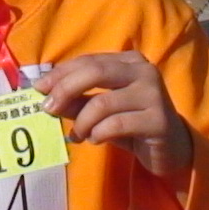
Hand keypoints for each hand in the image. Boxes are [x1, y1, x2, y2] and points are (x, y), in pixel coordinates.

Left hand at [35, 52, 194, 188]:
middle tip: (47, 109)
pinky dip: (98, 134)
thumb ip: (77, 101)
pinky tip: (96, 140)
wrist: (171, 149)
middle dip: (65, 89)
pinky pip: (116, 125)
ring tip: (78, 135)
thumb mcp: (102, 111)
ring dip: (82, 122)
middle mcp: (144, 71)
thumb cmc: (132, 124)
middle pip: (95, 72)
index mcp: (129, 61)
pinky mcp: (158, 120)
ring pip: (103, 103)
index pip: (88, 61)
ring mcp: (154, 94)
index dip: (60, 73)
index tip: (38, 89)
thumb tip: (44, 97)